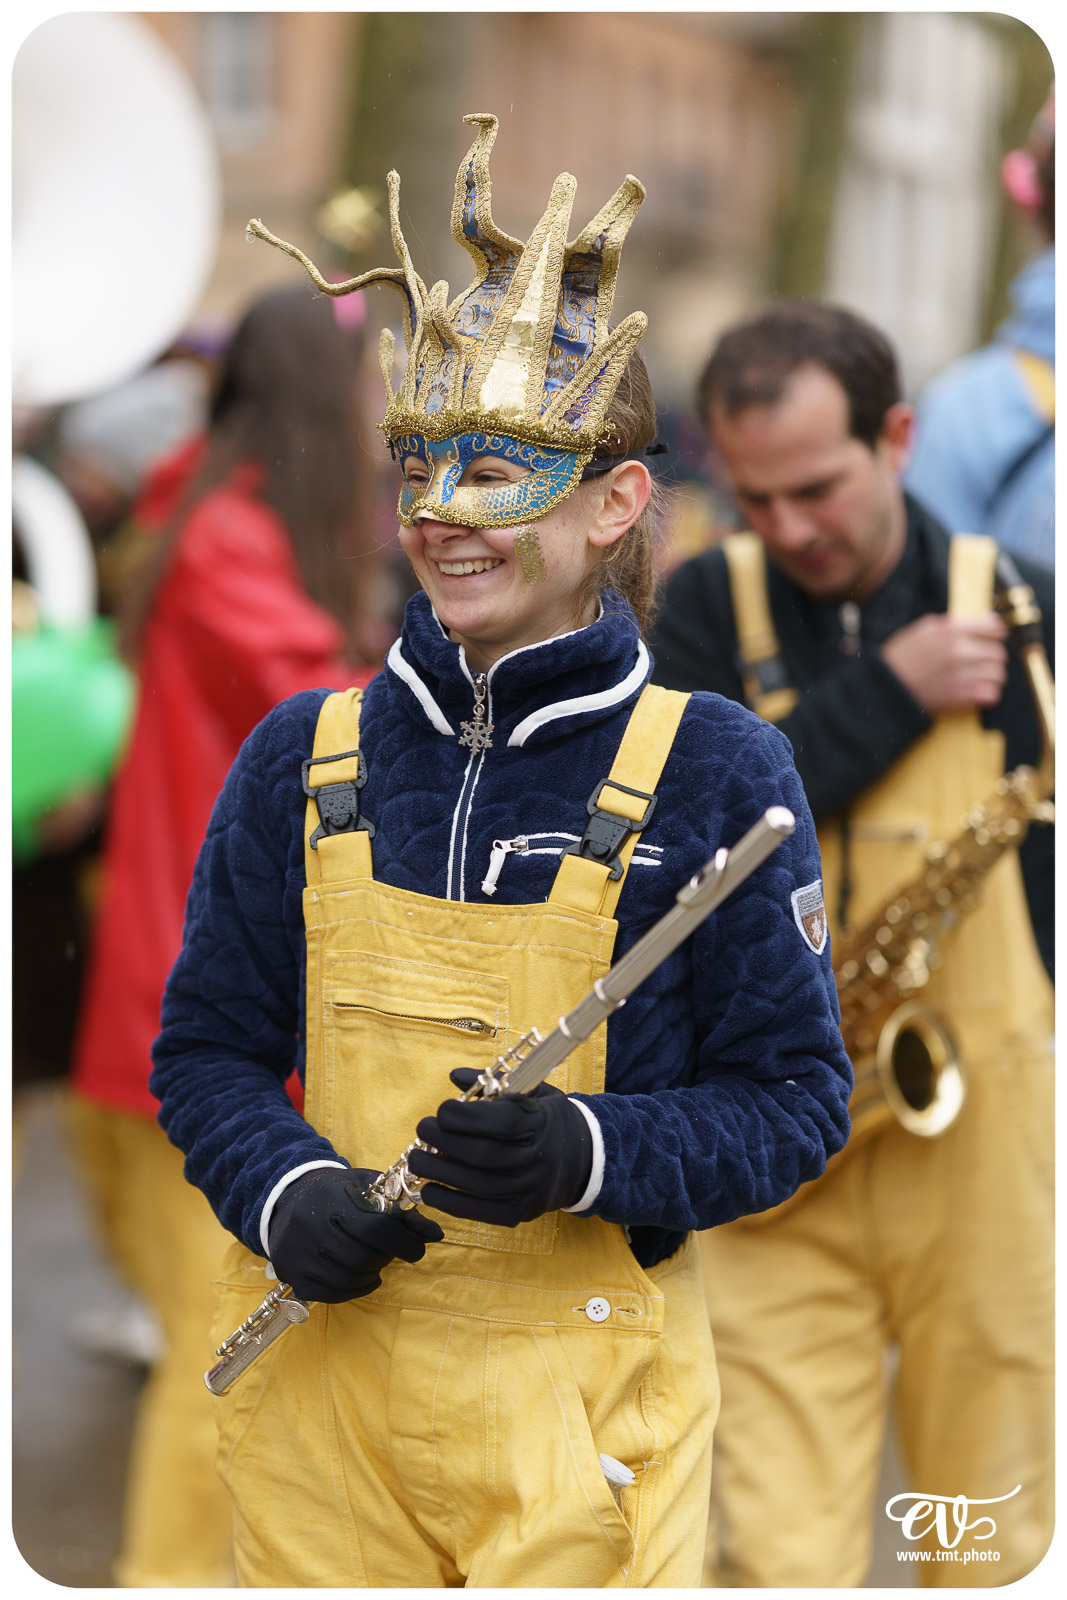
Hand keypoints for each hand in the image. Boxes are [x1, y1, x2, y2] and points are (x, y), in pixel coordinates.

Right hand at [267, 1166, 443, 1301]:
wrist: (287, 1199)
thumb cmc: (337, 1192)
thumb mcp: (370, 1189)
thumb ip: (403, 1212)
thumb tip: (437, 1234)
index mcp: (333, 1202)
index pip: (376, 1230)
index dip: (404, 1243)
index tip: (416, 1248)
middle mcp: (312, 1230)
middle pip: (364, 1258)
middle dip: (386, 1258)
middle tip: (391, 1251)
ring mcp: (300, 1256)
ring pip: (349, 1279)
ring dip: (372, 1275)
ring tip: (374, 1262)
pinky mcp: (294, 1277)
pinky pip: (332, 1295)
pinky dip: (354, 1290)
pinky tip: (360, 1276)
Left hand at [409, 1069, 592, 1227]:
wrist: (584, 1160)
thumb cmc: (547, 1119)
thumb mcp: (532, 1091)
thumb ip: (495, 1082)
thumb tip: (455, 1076)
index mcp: (541, 1123)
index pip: (500, 1122)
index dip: (464, 1118)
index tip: (441, 1110)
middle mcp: (538, 1159)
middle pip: (483, 1155)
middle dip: (444, 1142)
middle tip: (422, 1129)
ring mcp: (530, 1190)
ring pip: (477, 1184)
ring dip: (439, 1172)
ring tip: (416, 1159)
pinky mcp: (521, 1213)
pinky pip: (480, 1211)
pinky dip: (450, 1203)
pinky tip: (429, 1190)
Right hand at [880, 612, 1007, 712]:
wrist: (885, 688)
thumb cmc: (901, 659)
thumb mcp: (922, 630)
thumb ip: (951, 625)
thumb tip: (982, 623)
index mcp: (950, 630)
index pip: (992, 627)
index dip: (997, 633)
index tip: (996, 638)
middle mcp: (958, 650)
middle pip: (998, 653)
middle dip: (992, 658)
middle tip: (983, 664)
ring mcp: (961, 674)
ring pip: (998, 675)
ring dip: (991, 678)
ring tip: (980, 680)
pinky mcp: (960, 697)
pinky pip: (991, 695)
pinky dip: (987, 695)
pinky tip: (976, 694)